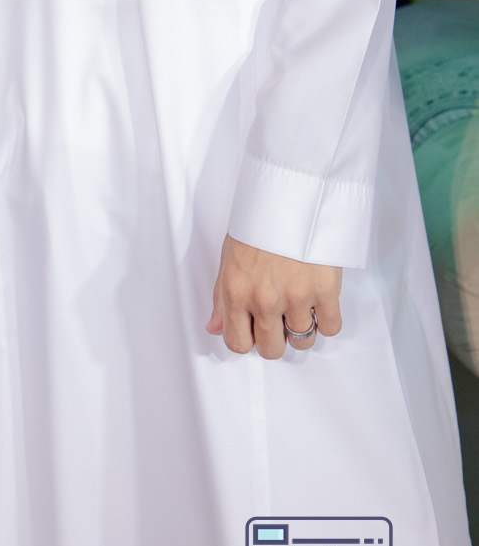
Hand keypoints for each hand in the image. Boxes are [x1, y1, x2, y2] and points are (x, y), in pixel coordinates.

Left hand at [207, 235, 342, 360]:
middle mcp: (265, 300)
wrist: (290, 195)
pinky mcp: (325, 290)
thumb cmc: (258, 222)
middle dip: (275, 339)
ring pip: (302, 342)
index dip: (247, 339)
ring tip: (299, 307)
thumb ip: (221, 298)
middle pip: (272, 349)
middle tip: (278, 319)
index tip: (254, 330)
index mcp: (236, 292)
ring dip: (302, 329)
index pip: (238, 343)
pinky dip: (326, 320)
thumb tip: (213, 328)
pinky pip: (331, 327)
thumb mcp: (229, 257)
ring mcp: (296, 297)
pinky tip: (318, 304)